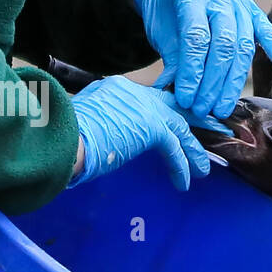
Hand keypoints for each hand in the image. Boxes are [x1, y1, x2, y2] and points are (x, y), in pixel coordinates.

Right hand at [68, 76, 210, 190]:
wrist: (58, 137)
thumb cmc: (61, 136)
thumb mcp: (83, 121)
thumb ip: (102, 122)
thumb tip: (109, 139)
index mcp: (115, 88)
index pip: (149, 100)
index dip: (164, 113)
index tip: (174, 125)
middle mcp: (133, 92)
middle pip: (173, 106)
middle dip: (194, 119)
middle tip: (212, 128)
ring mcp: (144, 108)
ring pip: (179, 128)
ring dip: (193, 150)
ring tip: (202, 169)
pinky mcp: (151, 127)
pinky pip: (174, 149)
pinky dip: (181, 167)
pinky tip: (184, 182)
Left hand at [130, 0, 271, 126]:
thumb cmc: (165, 9)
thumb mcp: (160, 30)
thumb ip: (172, 61)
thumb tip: (176, 98)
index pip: (196, 39)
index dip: (192, 72)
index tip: (185, 99)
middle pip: (224, 45)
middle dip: (213, 83)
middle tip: (203, 110)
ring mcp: (239, 2)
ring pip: (243, 45)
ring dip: (233, 82)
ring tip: (222, 108)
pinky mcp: (253, 10)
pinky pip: (267, 31)